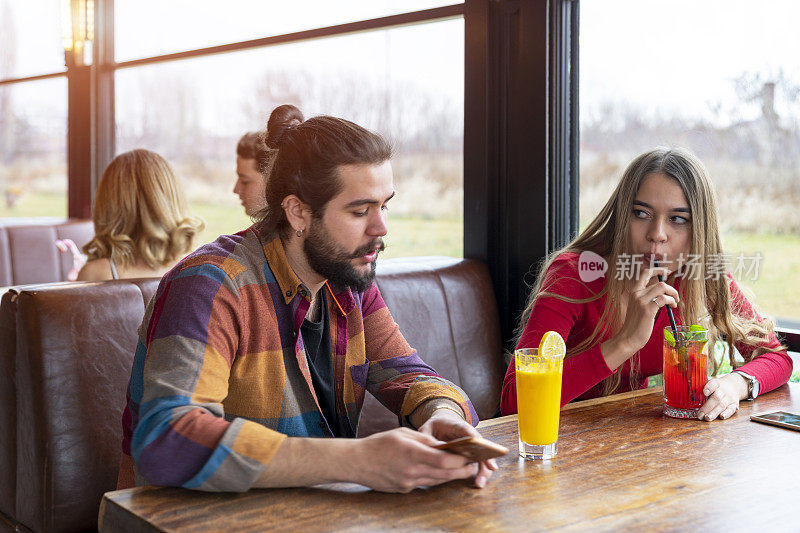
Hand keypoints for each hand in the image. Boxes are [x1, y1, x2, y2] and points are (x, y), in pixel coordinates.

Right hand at [351, 427, 479, 492]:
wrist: (357, 462)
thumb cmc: (379, 444)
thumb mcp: (403, 434)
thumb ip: (425, 440)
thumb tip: (444, 445)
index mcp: (412, 453)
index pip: (444, 459)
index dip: (460, 459)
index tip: (470, 454)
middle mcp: (412, 470)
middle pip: (444, 474)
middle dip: (461, 470)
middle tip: (473, 466)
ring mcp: (408, 483)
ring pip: (437, 481)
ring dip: (450, 476)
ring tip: (461, 469)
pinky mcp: (404, 490)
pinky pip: (425, 484)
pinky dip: (434, 478)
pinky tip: (439, 473)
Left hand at [418, 408, 498, 487]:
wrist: (441, 423)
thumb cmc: (434, 426)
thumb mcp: (427, 428)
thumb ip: (427, 437)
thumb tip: (435, 449)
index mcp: (459, 426)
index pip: (470, 432)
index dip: (478, 442)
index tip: (486, 451)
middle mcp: (469, 436)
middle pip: (482, 447)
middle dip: (485, 461)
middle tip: (481, 476)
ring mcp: (472, 446)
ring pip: (482, 457)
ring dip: (483, 470)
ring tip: (479, 484)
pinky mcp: (469, 455)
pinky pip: (476, 463)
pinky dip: (478, 472)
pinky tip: (477, 483)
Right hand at [603, 266, 678, 368]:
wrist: (628, 338)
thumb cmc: (636, 325)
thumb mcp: (640, 307)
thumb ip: (648, 298)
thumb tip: (664, 293)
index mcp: (634, 291)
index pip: (645, 273)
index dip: (658, 269)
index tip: (667, 271)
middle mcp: (636, 294)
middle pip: (660, 282)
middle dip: (672, 289)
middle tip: (675, 298)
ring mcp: (641, 301)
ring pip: (662, 287)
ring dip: (673, 294)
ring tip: (674, 303)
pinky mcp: (647, 310)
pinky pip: (664, 299)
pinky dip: (671, 301)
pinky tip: (672, 306)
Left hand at [697, 374, 745, 420]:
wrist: (734, 386)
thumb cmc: (717, 387)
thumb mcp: (710, 384)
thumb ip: (700, 388)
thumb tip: (687, 393)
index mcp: (716, 383)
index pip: (713, 383)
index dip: (709, 388)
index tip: (704, 392)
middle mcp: (723, 390)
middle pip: (716, 398)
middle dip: (707, 407)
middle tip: (700, 415)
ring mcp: (729, 398)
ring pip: (722, 405)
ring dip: (714, 412)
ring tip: (707, 418)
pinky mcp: (735, 405)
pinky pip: (731, 409)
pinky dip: (727, 413)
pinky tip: (721, 417)